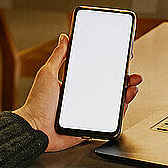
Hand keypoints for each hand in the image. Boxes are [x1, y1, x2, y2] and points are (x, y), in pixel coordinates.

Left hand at [14, 34, 142, 151]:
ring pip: (114, 103)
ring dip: (127, 94)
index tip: (122, 59)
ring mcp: (89, 112)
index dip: (112, 67)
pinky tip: (124, 103)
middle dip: (125, 80)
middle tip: (133, 74)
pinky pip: (110, 120)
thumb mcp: (47, 74)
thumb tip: (64, 38)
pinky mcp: (91, 126)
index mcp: (76, 86)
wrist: (34, 129)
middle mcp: (84, 99)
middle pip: (110, 88)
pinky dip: (120, 112)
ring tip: (132, 87)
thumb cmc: (36, 104)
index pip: (99, 74)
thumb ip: (58, 56)